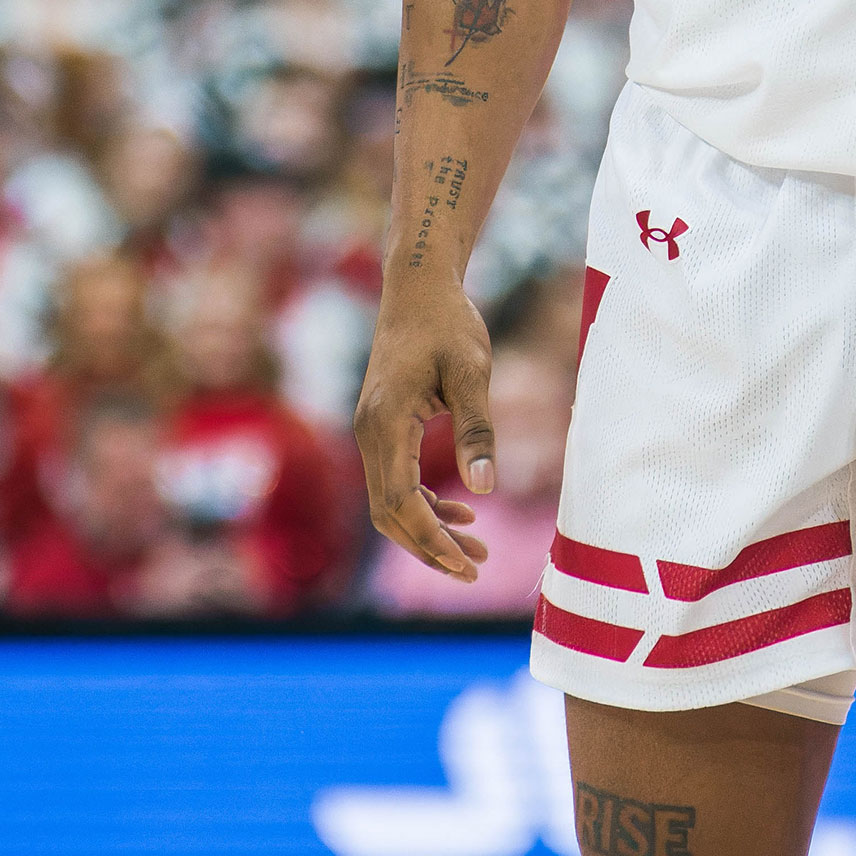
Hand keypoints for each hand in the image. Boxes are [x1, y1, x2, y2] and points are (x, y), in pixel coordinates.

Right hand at [353, 275, 497, 582]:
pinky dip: (423, 502)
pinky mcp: (382, 427)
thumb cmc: (449, 323)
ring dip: (428, 528)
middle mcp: (369, 434)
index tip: (467, 563)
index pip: (399, 501)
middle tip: (475, 568)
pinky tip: (459, 510)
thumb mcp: (472, 372)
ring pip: (390, 501)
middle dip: (429, 545)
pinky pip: (395, 480)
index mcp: (386, 423)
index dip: (430, 538)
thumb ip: (476, 430)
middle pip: (389, 513)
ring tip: (476, 548)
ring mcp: (371, 432)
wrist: (418, 287)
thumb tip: (486, 488)